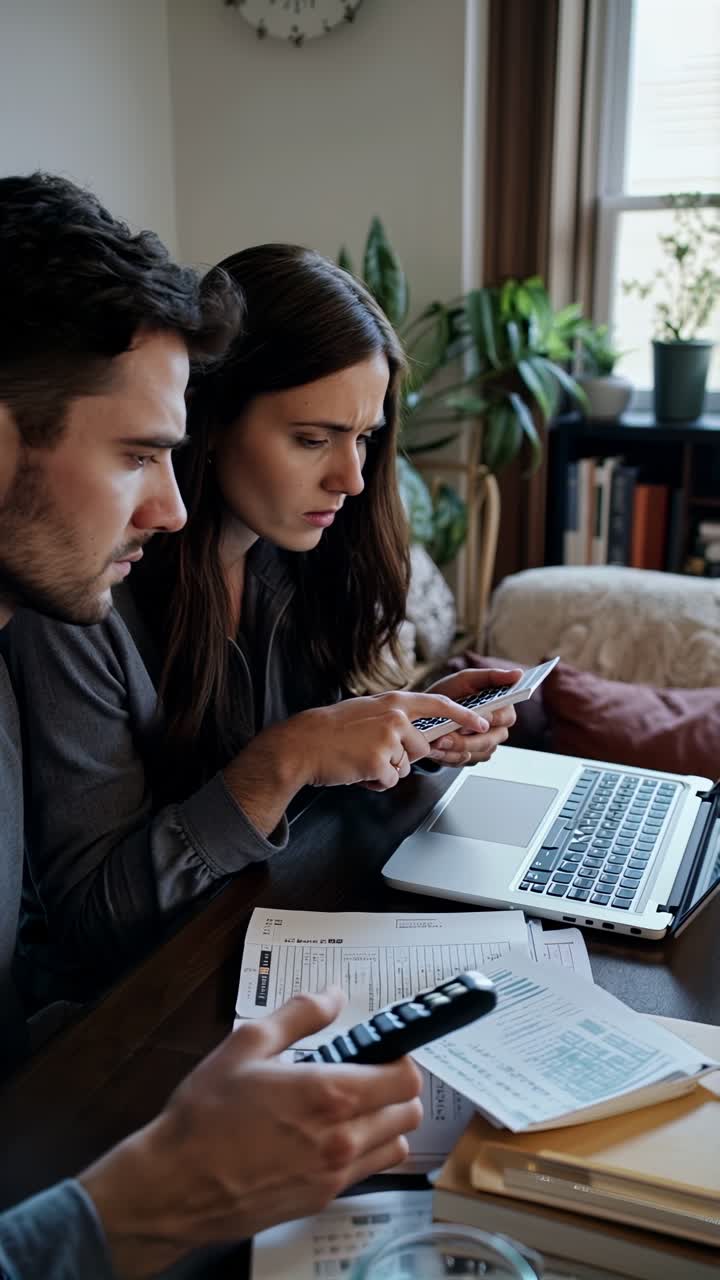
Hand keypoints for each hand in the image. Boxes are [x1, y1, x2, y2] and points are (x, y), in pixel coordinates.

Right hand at [80, 988, 422, 1278]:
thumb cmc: (206, 1116)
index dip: (400, 1059)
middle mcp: (341, 1138)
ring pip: (397, 1145)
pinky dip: (366, 1151)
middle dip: (397, 1089)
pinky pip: (369, 1172)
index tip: (383, 1051)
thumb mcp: (247, 1043)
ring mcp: (334, 1174)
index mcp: (329, 1095)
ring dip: (387, 1122)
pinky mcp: (322, 1199)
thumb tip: (333, 996)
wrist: (176, 1183)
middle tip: (369, 1075)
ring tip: (355, 1107)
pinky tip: (333, 1136)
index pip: (405, 1079)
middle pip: (409, 1113)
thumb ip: (299, 1013)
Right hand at [224, 691, 489, 835]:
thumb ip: (393, 718)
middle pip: (421, 748)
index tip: (482, 722)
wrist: (302, 744)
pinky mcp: (380, 762)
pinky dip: (373, 781)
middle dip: (401, 757)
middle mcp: (396, 718)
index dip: (463, 715)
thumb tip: (412, 733)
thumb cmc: (331, 730)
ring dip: (385, 770)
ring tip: (360, 758)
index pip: (439, 705)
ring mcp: (389, 739)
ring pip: (404, 767)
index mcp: (394, 702)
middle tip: (370, 752)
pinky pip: (389, 780)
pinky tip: (356, 769)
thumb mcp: (366, 711)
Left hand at [422, 667, 522, 766]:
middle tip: (446, 736)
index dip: (488, 718)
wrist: (428, 711)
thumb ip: (493, 676)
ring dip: (455, 749)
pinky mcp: (474, 757)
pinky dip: (449, 757)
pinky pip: (465, 761)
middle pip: (489, 740)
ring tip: (437, 743)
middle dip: (466, 740)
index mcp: (503, 709)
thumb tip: (518, 674)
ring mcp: (487, 745)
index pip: (505, 717)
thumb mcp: (468, 679)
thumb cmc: (452, 692)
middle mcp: (498, 730)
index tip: (472, 718)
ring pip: (476, 753)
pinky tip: (436, 750)